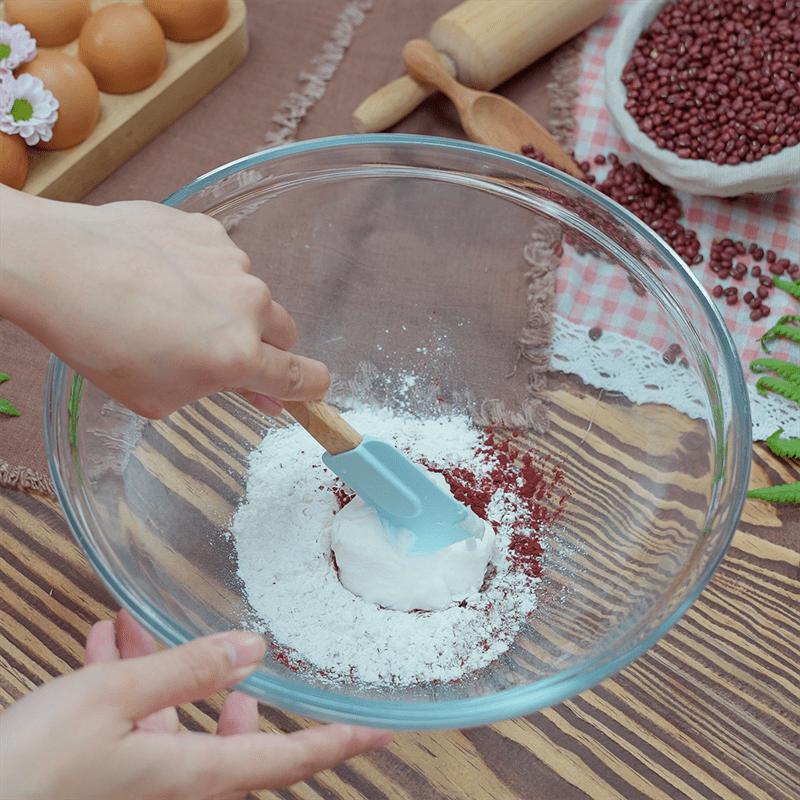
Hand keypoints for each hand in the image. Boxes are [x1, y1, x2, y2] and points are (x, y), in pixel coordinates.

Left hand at [0, 186, 329, 417]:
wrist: (55, 266)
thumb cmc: (98, 340)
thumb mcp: (157, 395)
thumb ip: (218, 392)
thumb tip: (258, 391)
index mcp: (238, 356)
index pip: (302, 377)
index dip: (311, 388)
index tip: (311, 388)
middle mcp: (247, 305)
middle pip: (283, 332)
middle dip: (261, 344)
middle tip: (217, 349)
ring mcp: (231, 262)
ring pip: (249, 293)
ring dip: (227, 305)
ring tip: (170, 306)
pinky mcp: (210, 230)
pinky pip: (222, 260)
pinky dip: (203, 272)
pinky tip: (161, 275)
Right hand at [0, 610, 391, 799]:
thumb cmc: (32, 767)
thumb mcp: (114, 702)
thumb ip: (188, 671)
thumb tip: (253, 650)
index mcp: (190, 777)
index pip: (284, 762)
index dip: (336, 745)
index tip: (379, 732)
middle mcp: (169, 787)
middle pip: (229, 746)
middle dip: (236, 700)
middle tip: (253, 671)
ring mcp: (132, 784)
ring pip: (167, 724)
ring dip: (162, 673)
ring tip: (144, 628)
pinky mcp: (97, 776)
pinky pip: (125, 726)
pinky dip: (122, 685)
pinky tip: (106, 643)